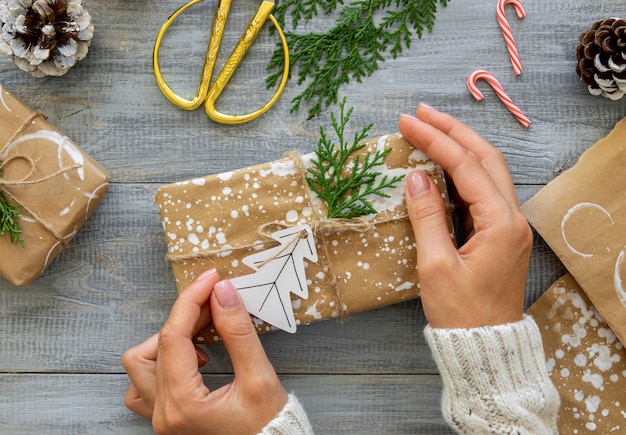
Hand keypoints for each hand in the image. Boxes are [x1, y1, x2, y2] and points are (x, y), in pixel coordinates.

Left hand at [122, 269, 287, 433]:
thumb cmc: (268, 426)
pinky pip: (144, 384)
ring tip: (201, 334)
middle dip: (183, 318)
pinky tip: (193, 357)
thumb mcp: (260, 378)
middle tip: (214, 303)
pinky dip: (163, 362)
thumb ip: (239, 333)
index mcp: (184, 405)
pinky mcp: (167, 418)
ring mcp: (161, 418)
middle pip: (153, 347)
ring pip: (140, 364)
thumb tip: (223, 293)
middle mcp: (164, 414)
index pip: (173, 337)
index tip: (211, 279)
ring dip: (167, 341)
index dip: (191, 300)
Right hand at [398, 104, 531, 328]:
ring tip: (431, 127)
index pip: (466, 167)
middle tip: (421, 112)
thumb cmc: (460, 314)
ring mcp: (509, 224)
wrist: (485, 346)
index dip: (436, 140)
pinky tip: (443, 163)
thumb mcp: (436, 266)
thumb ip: (427, 218)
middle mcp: (512, 217)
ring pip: (488, 170)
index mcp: (501, 224)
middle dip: (453, 130)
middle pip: (486, 158)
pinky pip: (483, 189)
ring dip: (461, 145)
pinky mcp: (500, 232)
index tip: (408, 122)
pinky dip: (462, 170)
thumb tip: (415, 178)